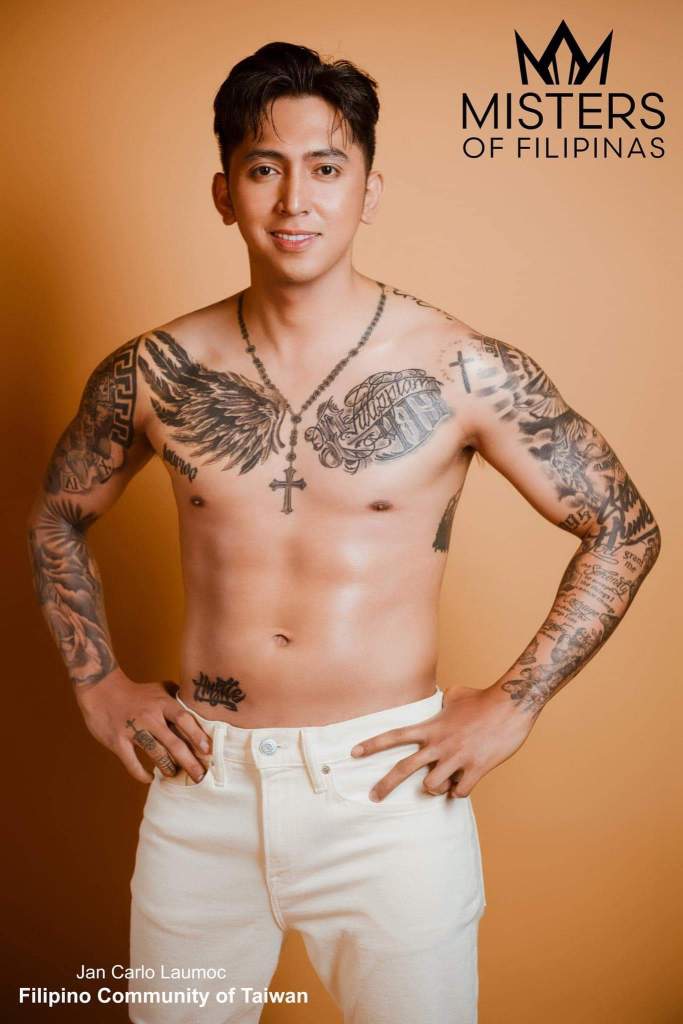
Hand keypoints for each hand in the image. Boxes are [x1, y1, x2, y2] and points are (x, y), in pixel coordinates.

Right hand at [75, 670, 212, 783]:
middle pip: (174, 743)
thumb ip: (178, 698)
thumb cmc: (136, 692)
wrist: (101, 689)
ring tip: (174, 775)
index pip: (184, 719)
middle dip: (189, 762)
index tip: (208, 751)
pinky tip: (149, 778)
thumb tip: (199, 707)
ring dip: (168, 768)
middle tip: (200, 776)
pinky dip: (141, 774)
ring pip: (155, 754)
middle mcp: (150, 716)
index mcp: (162, 703)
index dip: (197, 736)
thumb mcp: (159, 688)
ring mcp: (133, 729)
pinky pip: (131, 762)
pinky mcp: (117, 741)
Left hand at [350, 684, 536, 800]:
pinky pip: (459, 793)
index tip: (353, 753)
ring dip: (436, 788)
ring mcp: (456, 757)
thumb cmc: (483, 698)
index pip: (394, 735)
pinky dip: (460, 791)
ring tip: (446, 780)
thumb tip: (443, 700)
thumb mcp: (456, 694)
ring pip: (431, 786)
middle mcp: (439, 744)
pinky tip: (466, 783)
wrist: (511, 704)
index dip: (372, 744)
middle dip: (384, 785)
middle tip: (373, 797)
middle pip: (403, 768)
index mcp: (431, 727)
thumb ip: (443, 702)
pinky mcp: (476, 768)